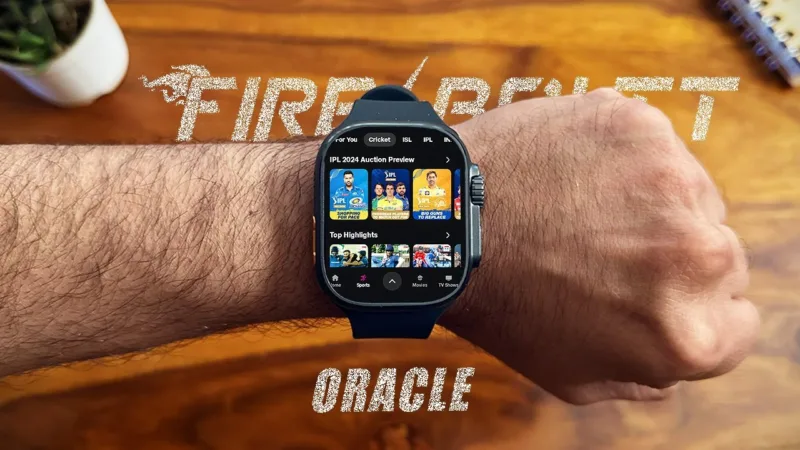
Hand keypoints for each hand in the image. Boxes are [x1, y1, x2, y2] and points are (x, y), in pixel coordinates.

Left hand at [443, 88, 759, 403]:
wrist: (445, 223)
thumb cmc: (502, 302)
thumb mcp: (576, 377)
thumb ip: (649, 376)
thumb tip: (678, 357)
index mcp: (687, 332)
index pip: (738, 323)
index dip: (694, 310)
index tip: (655, 296)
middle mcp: (697, 257)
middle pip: (721, 257)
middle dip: (672, 259)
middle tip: (608, 254)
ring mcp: (672, 182)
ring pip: (692, 197)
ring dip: (653, 205)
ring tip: (583, 213)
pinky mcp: (641, 126)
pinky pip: (656, 150)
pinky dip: (624, 161)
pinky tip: (575, 178)